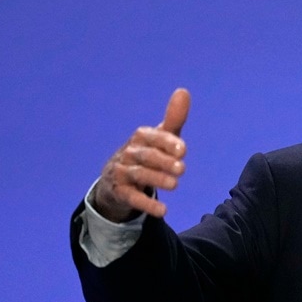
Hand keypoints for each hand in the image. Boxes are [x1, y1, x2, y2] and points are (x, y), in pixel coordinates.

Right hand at [93, 88, 189, 221]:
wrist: (117, 181)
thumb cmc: (147, 155)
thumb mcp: (160, 138)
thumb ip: (173, 119)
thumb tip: (183, 90)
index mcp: (139, 138)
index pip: (152, 137)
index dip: (166, 142)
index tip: (183, 150)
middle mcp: (128, 153)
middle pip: (146, 157)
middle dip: (163, 162)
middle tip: (182, 169)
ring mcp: (121, 173)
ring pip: (138, 175)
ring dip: (156, 179)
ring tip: (175, 185)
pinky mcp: (120, 192)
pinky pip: (132, 198)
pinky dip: (147, 204)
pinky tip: (163, 210)